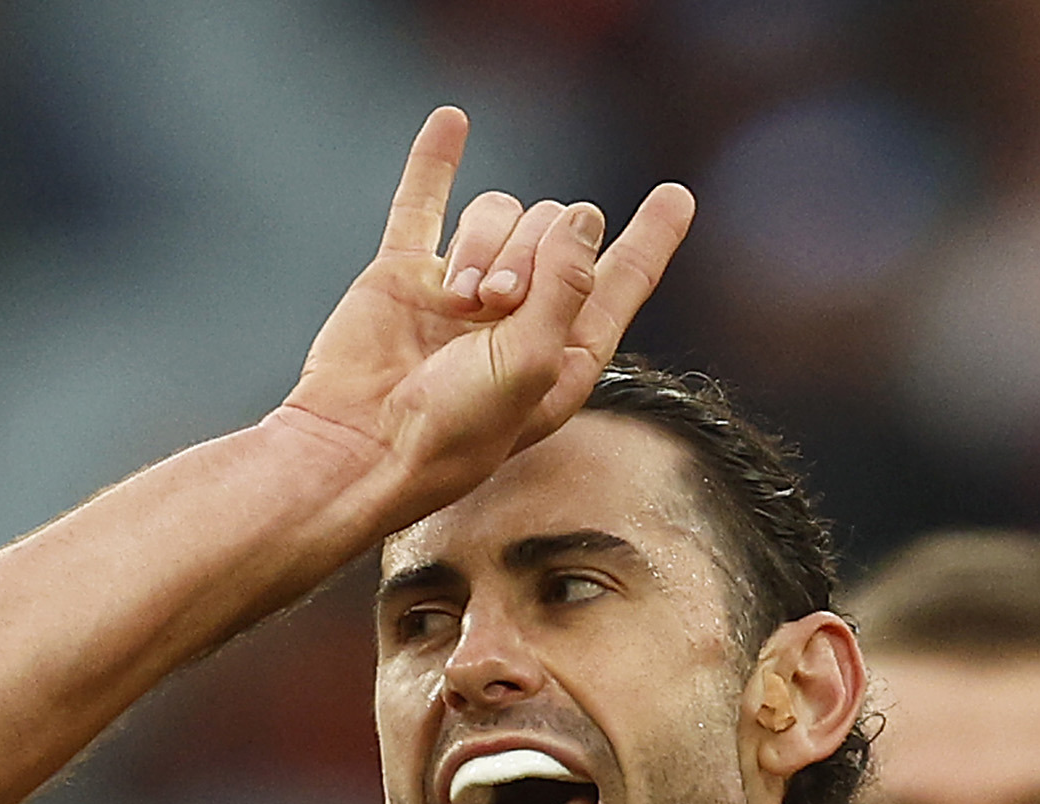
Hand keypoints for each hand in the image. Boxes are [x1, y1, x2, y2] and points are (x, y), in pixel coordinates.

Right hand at [277, 107, 694, 517]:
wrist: (361, 446)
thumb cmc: (455, 430)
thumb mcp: (532, 364)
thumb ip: (566, 285)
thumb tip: (584, 212)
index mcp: (567, 348)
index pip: (622, 279)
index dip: (651, 237)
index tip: (678, 196)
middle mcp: (521, 316)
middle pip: (553, 231)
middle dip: (531, 254)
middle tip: (497, 304)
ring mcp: (462, 291)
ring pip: (495, 216)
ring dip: (481, 247)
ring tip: (458, 303)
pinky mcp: (406, 274)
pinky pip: (422, 204)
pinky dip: (434, 162)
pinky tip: (452, 121)